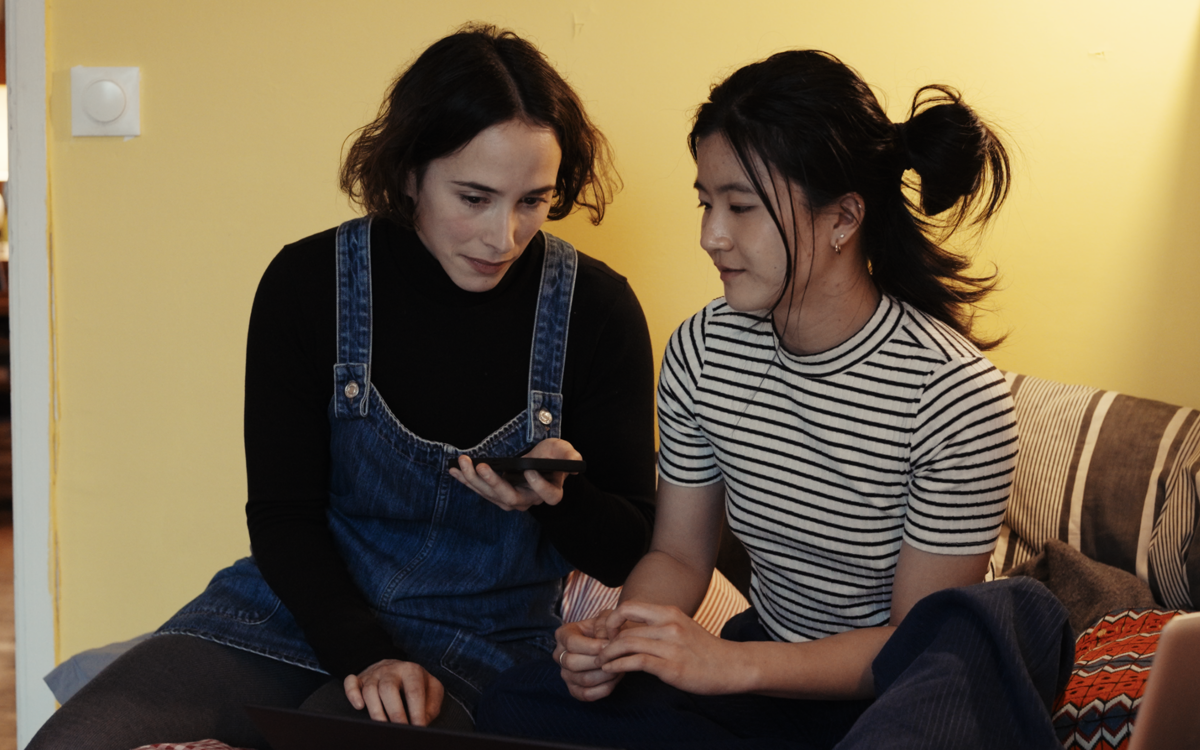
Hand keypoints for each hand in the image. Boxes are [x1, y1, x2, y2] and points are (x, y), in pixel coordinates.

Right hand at [343, 659, 443, 725]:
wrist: (395, 665)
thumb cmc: (415, 682)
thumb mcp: (431, 687)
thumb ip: (432, 704)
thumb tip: (423, 722)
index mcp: (411, 671)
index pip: (414, 691)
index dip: (416, 711)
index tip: (418, 727)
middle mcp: (391, 670)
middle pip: (389, 689)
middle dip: (395, 713)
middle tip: (401, 730)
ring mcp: (374, 674)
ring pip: (370, 690)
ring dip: (376, 710)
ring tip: (383, 726)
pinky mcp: (359, 679)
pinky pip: (351, 683)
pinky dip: (353, 695)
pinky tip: (359, 706)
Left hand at [449, 438, 582, 511]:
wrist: (541, 465)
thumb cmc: (553, 458)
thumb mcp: (565, 452)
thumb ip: (570, 456)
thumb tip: (573, 461)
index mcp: (550, 492)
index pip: (547, 496)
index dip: (539, 486)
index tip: (529, 471)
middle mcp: (528, 500)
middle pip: (510, 498)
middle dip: (493, 482)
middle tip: (481, 466)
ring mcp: (510, 499)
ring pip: (491, 495)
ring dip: (474, 479)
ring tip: (462, 463)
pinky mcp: (495, 494)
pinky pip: (479, 490)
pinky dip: (465, 480)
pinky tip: (454, 470)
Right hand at [555, 610, 625, 701]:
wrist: (612, 643)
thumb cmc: (608, 630)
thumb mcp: (606, 619)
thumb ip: (605, 625)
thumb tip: (605, 642)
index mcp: (563, 634)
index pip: (571, 643)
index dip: (592, 646)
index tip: (609, 645)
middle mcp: (559, 655)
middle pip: (572, 663)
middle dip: (598, 661)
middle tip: (617, 657)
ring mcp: (565, 674)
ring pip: (583, 679)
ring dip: (605, 674)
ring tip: (620, 665)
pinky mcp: (574, 690)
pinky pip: (588, 695)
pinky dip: (605, 687)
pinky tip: (616, 677)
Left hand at [599, 601, 744, 695]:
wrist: (731, 666)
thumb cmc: (705, 650)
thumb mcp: (682, 627)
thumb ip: (659, 626)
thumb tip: (632, 631)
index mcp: (669, 613)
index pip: (629, 607)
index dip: (612, 618)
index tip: (608, 633)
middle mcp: (668, 625)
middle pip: (624, 629)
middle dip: (605, 641)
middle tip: (598, 651)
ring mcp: (670, 646)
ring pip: (626, 643)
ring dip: (608, 654)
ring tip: (601, 661)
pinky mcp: (670, 667)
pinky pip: (636, 662)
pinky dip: (618, 665)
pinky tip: (611, 670)